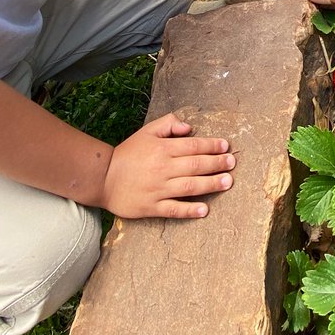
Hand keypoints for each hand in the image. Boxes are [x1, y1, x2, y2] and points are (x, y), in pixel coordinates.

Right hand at [99, 113, 233, 218]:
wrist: (102, 178)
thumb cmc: (128, 154)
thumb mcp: (146, 132)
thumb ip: (168, 124)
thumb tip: (189, 127)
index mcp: (162, 149)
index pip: (193, 146)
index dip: (212, 146)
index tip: (226, 146)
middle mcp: (163, 168)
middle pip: (196, 165)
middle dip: (217, 163)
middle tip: (232, 163)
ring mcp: (158, 189)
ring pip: (190, 186)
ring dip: (211, 184)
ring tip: (228, 182)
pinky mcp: (152, 207)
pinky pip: (174, 209)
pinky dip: (190, 210)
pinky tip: (204, 210)